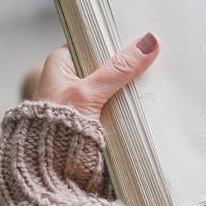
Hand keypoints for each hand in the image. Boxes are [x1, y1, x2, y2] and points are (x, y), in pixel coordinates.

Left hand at [29, 33, 160, 121]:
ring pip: (112, 84)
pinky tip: (144, 100)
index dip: (116, 39)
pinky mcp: (91, 117)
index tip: (141, 36)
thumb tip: (148, 42)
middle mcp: (69, 77)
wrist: (49, 169)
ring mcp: (81, 98)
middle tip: (154, 56)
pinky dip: (127, 103)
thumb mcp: (89, 92)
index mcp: (61, 62)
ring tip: (155, 77)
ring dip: (129, 86)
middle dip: (126, 64)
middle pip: (106, 63)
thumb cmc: (56, 128)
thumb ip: (119, 69)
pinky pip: (114, 103)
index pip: (93, 41)